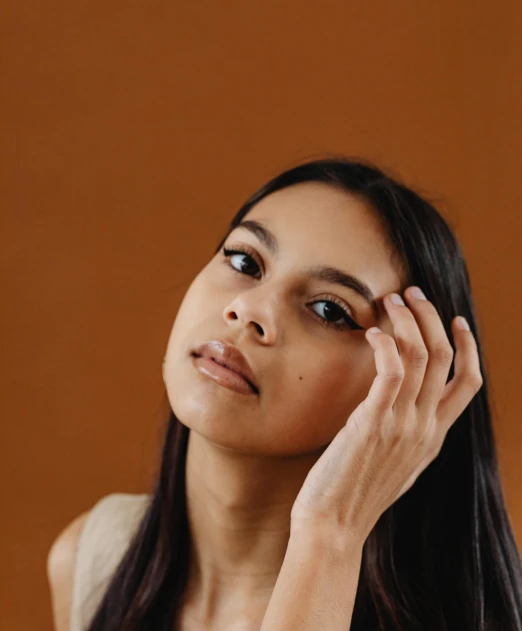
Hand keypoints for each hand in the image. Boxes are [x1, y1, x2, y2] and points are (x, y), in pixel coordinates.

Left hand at [290, 287, 482, 541]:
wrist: (333, 525)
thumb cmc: (356, 491)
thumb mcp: (397, 462)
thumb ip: (409, 433)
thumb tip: (405, 407)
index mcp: (435, 436)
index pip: (469, 382)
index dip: (468, 346)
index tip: (455, 319)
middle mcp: (426, 428)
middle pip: (446, 358)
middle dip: (431, 317)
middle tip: (412, 293)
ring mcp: (402, 425)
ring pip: (421, 357)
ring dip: (407, 321)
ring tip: (391, 300)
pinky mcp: (373, 423)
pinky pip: (391, 371)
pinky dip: (386, 344)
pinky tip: (371, 332)